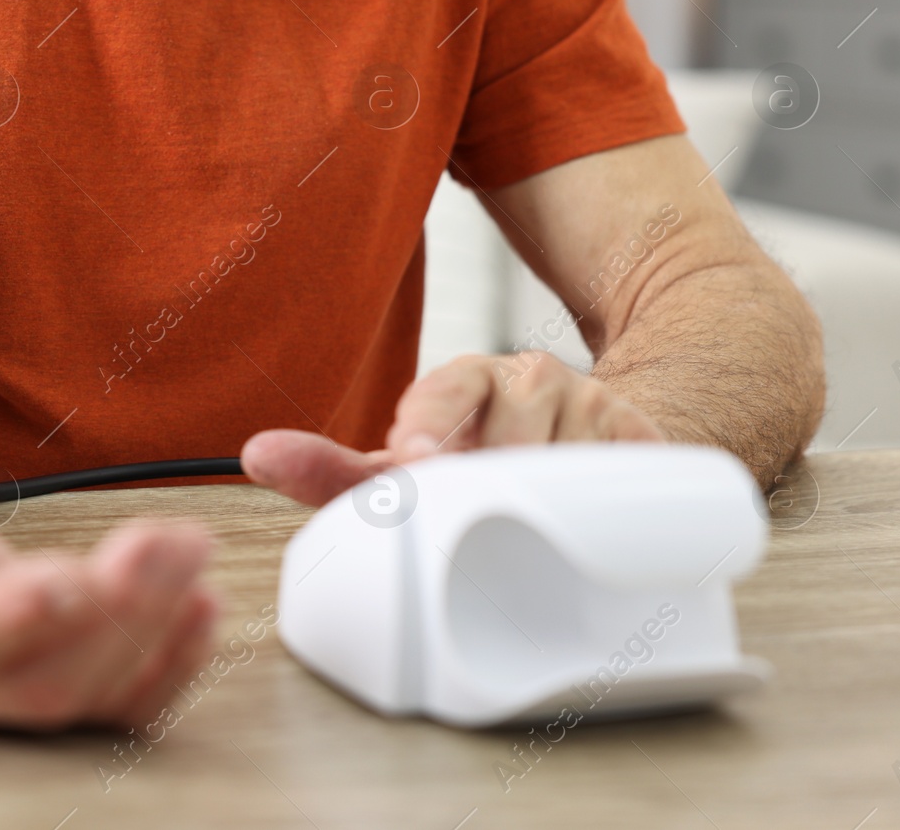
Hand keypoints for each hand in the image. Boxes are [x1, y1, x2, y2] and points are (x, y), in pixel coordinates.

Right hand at [0, 384, 218, 728]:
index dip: (16, 615)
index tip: (76, 577)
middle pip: (40, 679)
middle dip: (119, 613)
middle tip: (176, 542)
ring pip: (87, 696)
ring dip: (156, 628)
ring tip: (195, 552)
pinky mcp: (47, 696)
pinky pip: (117, 706)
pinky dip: (172, 665)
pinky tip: (205, 607)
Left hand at [240, 352, 662, 506]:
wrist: (591, 445)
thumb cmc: (489, 460)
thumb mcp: (413, 467)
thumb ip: (337, 471)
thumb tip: (254, 457)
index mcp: (468, 380)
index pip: (446, 387)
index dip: (428, 420)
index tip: (413, 454)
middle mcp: (531, 380)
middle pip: (509, 427)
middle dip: (489, 474)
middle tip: (478, 507)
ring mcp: (591, 405)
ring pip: (565, 457)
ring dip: (544, 497)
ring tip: (531, 520)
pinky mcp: (645, 440)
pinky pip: (625, 476)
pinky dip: (604, 505)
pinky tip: (588, 517)